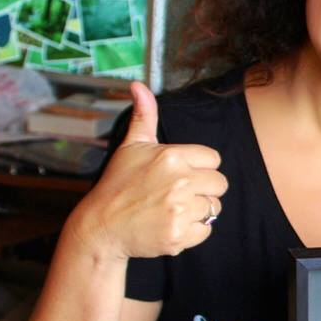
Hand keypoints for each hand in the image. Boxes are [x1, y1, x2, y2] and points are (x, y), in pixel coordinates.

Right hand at [70, 81, 227, 259]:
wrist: (101, 226)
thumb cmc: (118, 184)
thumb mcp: (131, 146)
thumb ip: (144, 116)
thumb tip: (138, 85)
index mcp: (171, 157)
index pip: (213, 159)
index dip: (200, 168)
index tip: (180, 175)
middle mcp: (178, 181)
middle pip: (219, 184)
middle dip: (203, 190)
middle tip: (177, 194)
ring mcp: (179, 209)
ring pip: (214, 208)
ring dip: (197, 211)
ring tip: (171, 209)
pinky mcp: (179, 235)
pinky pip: (206, 230)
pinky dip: (193, 232)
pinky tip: (170, 225)